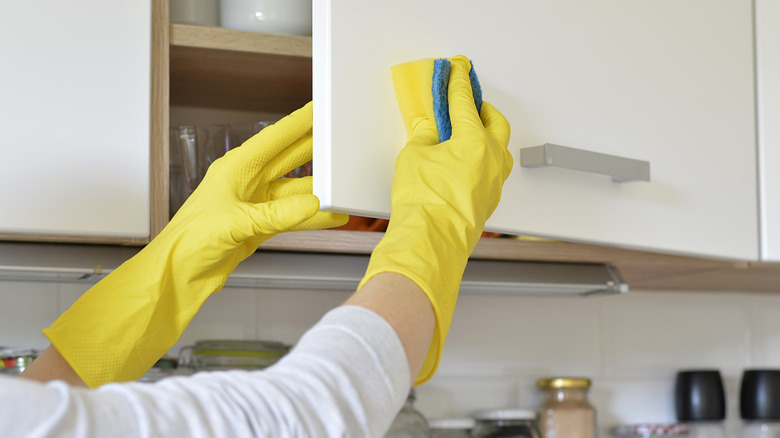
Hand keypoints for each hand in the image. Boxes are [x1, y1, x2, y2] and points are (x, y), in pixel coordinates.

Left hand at [42, 102, 346, 386]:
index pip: (273, 139)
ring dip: (319, 191)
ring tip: (345, 188)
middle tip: (339, 136)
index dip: (297, 123)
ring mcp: (256, 203)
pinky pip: (294, 215)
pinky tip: (332, 216)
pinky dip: (313, 217)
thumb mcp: (235, 223)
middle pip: (289, 159)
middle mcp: (247, 181)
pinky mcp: (261, 224)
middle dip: (315, 148)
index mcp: (234, 168)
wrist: (179, 275)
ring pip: (296, 190)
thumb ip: (276, 215)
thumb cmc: (190, 241)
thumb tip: (312, 204)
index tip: (318, 109)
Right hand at [359, 55, 511, 383]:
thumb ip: (424, 137)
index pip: (465, 103)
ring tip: (465, 132)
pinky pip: (491, 170)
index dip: (458, 83)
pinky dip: (481, 158)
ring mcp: (493, 183)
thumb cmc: (424, 203)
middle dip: (482, 108)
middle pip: (495, 122)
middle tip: (467, 101)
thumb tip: (430, 131)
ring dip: (485, 135)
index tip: (457, 71)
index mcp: (476, 142)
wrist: (429, 242)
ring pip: (498, 148)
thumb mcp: (414, 157)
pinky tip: (464, 161)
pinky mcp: (488, 201)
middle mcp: (492, 160)